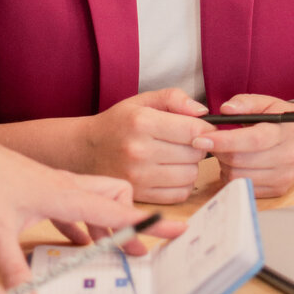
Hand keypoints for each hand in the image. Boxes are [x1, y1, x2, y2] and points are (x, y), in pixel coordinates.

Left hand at [0, 110, 184, 293]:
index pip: (117, 210)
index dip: (148, 224)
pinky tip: (77, 242)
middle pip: (115, 198)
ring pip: (96, 201)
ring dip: (107, 224)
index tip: (178, 230)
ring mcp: (54, 186)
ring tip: (114, 252)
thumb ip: (15, 269)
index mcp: (65, 193)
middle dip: (130, 222)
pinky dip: (82, 224)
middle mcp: (66, 186)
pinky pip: (74, 207)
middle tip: (138, 252)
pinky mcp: (41, 190)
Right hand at [82, 88, 212, 203]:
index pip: (193, 130)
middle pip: (195, 153)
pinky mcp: (140, 195)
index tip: (204, 129)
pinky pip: (180, 194)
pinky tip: (172, 172)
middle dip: (198, 146)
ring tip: (177, 156)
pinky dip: (183, 184)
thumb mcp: (142, 101)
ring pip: (190, 174)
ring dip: (191, 166)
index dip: (206, 129)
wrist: (87, 150)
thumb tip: (203, 112)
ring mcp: (139, 176)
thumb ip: (174, 98)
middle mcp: (140, 150)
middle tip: (186, 141)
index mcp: (141, 122)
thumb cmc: (119, 123)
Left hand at [193, 94, 293, 197]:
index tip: (200, 139)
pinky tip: (237, 165)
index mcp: (283, 132)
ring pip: (239, 177)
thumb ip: (245, 103)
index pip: (251, 140)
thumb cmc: (282, 119)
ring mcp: (284, 176)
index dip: (223, 141)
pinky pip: (245, 188)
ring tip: (228, 153)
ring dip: (225, 166)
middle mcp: (287, 157)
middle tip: (214, 142)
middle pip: (241, 161)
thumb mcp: (266, 103)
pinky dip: (234, 177)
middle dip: (220, 152)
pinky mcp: (280, 190)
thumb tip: (224, 109)